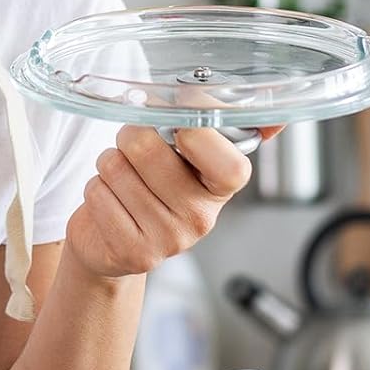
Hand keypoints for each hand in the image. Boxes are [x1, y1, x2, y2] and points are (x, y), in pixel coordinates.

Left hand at [62, 124, 285, 281]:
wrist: (112, 243)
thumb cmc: (148, 188)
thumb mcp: (185, 160)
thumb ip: (216, 128)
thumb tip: (274, 122)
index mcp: (221, 189)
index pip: (228, 165)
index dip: (196, 131)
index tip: (177, 118)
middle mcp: (200, 217)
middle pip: (146, 147)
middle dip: (129, 136)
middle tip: (135, 150)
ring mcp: (168, 238)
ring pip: (115, 166)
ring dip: (109, 164)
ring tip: (123, 181)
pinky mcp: (133, 251)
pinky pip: (97, 192)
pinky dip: (95, 189)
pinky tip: (111, 203)